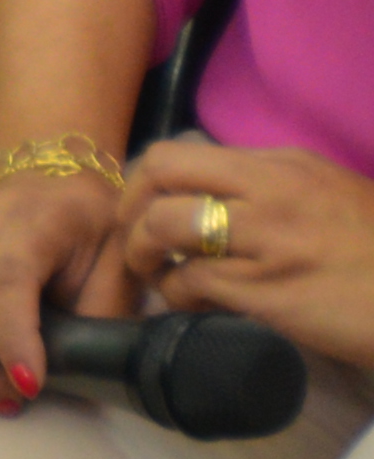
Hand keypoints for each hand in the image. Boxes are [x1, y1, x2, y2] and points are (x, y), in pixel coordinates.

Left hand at [118, 139, 373, 373]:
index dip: (146, 182)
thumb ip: (272, 187)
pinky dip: (179, 295)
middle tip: (135, 241)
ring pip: (164, 228)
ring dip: (145, 255)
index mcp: (284, 165)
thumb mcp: (330, 195)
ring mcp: (269, 241)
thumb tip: (210, 194)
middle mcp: (271, 192)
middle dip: (128, 207)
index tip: (144, 208)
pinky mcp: (270, 292)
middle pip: (159, 173)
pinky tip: (195, 305)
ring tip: (159, 277)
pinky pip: (193, 284)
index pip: (181, 153)